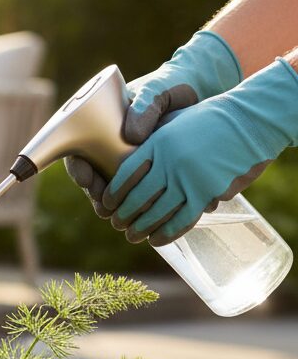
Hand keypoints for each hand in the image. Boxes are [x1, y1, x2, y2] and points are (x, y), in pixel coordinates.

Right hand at [65, 31, 241, 216]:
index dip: (79, 168)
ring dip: (112, 204)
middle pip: (92, 174)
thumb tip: (132, 136)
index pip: (78, 149)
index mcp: (100, 124)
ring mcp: (126, 157)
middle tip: (104, 207)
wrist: (199, 89)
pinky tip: (142, 212)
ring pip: (112, 187)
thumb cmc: (171, 85)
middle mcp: (108, 143)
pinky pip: (136, 189)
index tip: (87, 180)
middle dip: (96, 194)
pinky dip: (136, 202)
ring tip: (118, 216)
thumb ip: (145, 107)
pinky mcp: (147, 169)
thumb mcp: (157, 91)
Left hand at [103, 58, 297, 246]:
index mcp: (158, 142)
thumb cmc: (210, 118)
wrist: (251, 121)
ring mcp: (188, 179)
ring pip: (156, 212)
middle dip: (123, 215)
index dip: (114, 193)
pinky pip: (182, 219)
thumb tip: (128, 152)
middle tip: (116, 224)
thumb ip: (152, 137)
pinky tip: (155, 240)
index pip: (126, 174)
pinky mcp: (207, 192)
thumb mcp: (175, 120)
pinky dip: (166, 233)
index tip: (107, 203)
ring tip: (131, 235)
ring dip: (140, 228)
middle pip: (137, 197)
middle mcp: (169, 162)